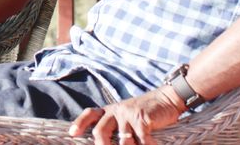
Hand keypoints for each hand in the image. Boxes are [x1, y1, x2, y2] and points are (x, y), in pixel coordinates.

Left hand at [68, 86, 184, 144]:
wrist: (167, 99)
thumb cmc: (146, 112)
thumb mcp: (127, 115)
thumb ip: (116, 126)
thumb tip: (104, 141)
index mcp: (110, 110)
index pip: (90, 114)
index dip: (79, 123)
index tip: (72, 133)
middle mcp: (117, 111)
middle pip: (101, 131)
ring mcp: (129, 114)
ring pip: (122, 141)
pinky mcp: (142, 119)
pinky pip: (141, 140)